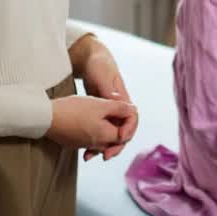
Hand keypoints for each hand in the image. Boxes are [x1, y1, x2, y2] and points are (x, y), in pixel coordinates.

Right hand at [46, 95, 137, 159]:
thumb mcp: (100, 105)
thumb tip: (133, 110)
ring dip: (110, 130)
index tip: (126, 108)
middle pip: (117, 140)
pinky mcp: (76, 142)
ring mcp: (85, 145)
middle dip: (122, 127)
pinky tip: (93, 123)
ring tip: (109, 116)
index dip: (130, 121)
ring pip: (105, 140)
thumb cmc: (73, 110)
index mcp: (106, 136)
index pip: (126, 134)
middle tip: (121, 114)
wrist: (46, 118)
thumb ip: (120, 108)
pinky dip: (97, 132)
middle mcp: (97, 145)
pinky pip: (92, 141)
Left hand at [70, 34, 137, 159]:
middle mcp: (117, 107)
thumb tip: (117, 101)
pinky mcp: (98, 114)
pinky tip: (84, 150)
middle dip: (116, 145)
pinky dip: (94, 142)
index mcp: (122, 99)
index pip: (132, 119)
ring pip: (110, 134)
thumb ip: (109, 90)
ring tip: (90, 156)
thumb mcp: (102, 76)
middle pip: (122, 131)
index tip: (119, 138)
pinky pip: (100, 132)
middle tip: (105, 156)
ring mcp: (108, 112)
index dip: (128, 130)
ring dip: (103, 147)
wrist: (89, 59)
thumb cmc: (98, 65)